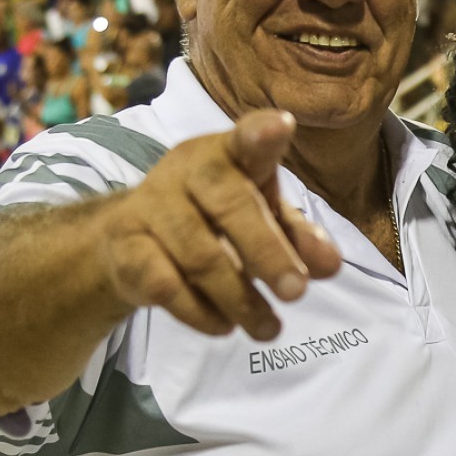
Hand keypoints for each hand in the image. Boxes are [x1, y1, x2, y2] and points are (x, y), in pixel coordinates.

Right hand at [97, 110, 340, 342]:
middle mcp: (186, 170)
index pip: (246, 139)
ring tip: (269, 328)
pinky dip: (200, 312)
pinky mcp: (125, 246)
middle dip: (267, 252)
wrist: (128, 240)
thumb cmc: (213, 218)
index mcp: (229, 153)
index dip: (262, 134)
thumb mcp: (263, 220)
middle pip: (231, 206)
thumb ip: (299, 238)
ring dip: (240, 299)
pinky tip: (223, 326)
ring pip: (201, 256)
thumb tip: (330, 265)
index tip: (282, 126)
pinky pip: (165, 285)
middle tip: (296, 292)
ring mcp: (150, 205)